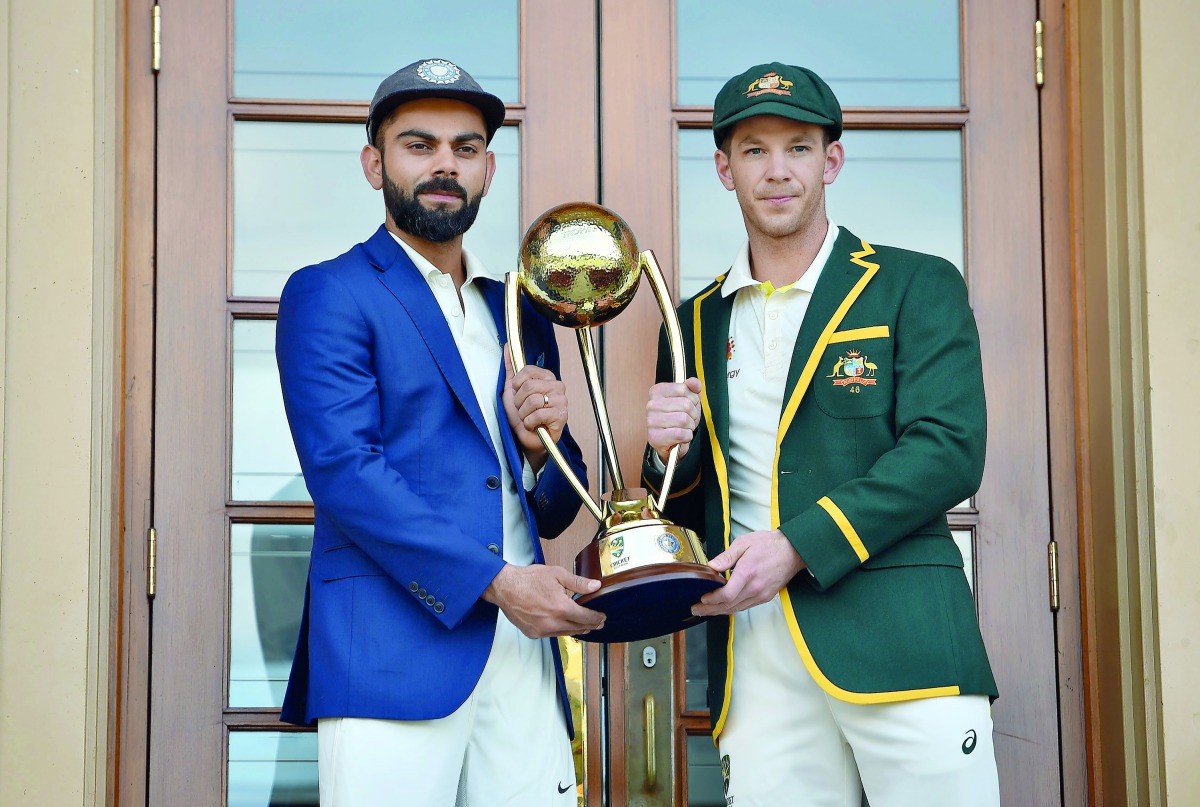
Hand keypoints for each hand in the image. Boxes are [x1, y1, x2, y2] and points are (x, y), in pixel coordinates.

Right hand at [482, 564, 605, 637]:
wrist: (505, 587)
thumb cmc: (528, 579)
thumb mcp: (557, 574)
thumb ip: (578, 583)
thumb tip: (595, 586)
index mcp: (561, 608)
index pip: (586, 618)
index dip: (597, 618)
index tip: (602, 617)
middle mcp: (552, 623)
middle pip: (578, 628)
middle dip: (591, 625)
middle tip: (598, 623)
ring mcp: (542, 630)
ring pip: (566, 633)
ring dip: (577, 629)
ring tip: (585, 626)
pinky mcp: (534, 634)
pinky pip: (553, 634)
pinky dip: (561, 630)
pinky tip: (565, 625)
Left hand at [503, 343, 566, 471]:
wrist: (524, 438)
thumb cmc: (520, 415)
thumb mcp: (511, 389)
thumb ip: (510, 367)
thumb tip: (506, 345)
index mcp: (547, 377)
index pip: (527, 371)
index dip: (516, 386)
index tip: (518, 395)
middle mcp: (557, 386)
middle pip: (529, 386)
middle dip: (519, 402)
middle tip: (523, 410)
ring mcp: (562, 401)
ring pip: (533, 401)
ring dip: (524, 414)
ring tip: (528, 418)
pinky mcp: (562, 416)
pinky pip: (539, 414)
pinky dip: (530, 423)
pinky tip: (534, 426)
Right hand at [647, 377, 702, 462]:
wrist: (672, 442)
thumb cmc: (679, 418)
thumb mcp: (690, 399)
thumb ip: (693, 387)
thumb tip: (694, 382)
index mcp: (657, 391)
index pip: (684, 389)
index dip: (693, 399)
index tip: (688, 405)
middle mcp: (651, 405)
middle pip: (685, 404)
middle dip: (693, 414)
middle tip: (687, 419)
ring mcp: (651, 421)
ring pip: (684, 419)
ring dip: (690, 426)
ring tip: (684, 428)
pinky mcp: (654, 437)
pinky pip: (680, 434)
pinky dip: (686, 437)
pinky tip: (681, 437)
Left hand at [691, 530, 806, 616]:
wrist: (792, 551)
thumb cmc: (769, 544)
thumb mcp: (744, 543)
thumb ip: (727, 556)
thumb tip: (711, 566)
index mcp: (747, 573)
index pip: (727, 595)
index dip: (712, 600)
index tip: (702, 599)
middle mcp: (754, 588)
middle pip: (729, 606)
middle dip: (710, 609)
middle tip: (696, 610)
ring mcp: (761, 594)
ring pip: (737, 609)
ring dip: (720, 611)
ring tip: (706, 611)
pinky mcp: (766, 597)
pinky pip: (746, 606)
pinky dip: (733, 608)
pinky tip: (724, 606)